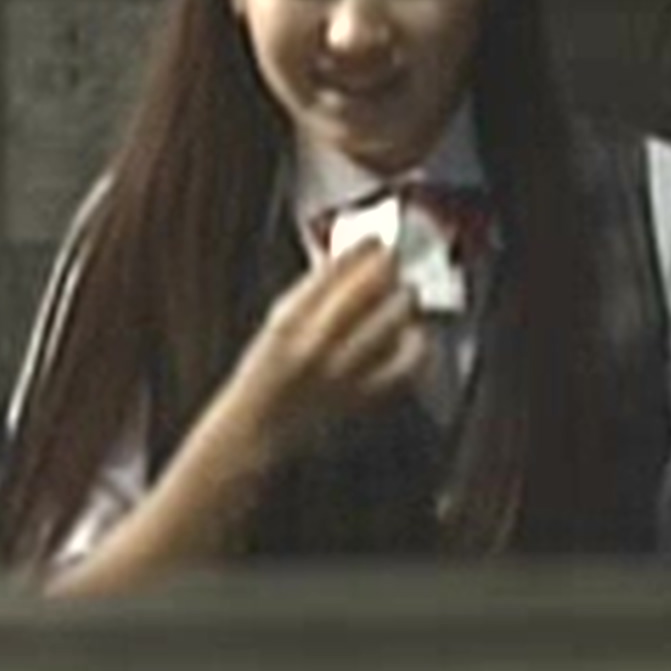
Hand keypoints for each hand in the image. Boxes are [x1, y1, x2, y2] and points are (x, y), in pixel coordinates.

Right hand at [199, 239, 431, 471]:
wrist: (254, 430)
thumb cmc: (264, 374)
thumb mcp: (276, 323)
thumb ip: (310, 292)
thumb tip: (348, 259)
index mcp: (287, 322)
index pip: (333, 272)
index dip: (361, 250)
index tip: (374, 240)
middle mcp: (314, 345)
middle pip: (365, 291)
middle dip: (386, 268)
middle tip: (394, 260)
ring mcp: (339, 372)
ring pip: (389, 322)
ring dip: (403, 301)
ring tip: (404, 294)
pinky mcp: (360, 398)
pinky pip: (403, 366)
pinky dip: (415, 346)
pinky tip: (414, 335)